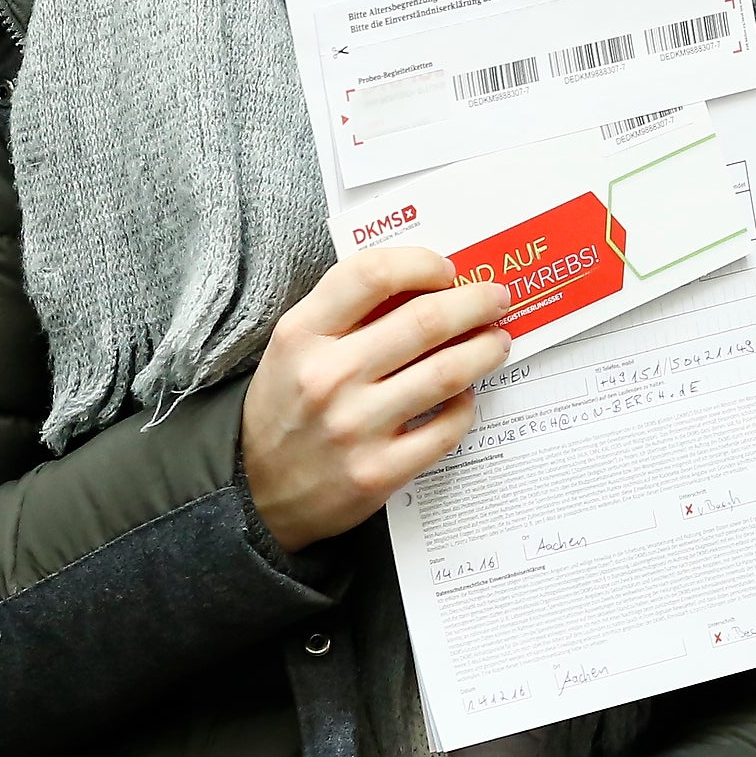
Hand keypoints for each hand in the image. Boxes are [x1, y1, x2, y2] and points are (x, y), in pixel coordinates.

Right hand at [241, 247, 513, 551]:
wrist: (257, 493)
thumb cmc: (289, 406)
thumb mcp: (295, 348)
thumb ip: (347, 314)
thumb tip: (428, 284)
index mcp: (302, 335)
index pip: (372, 275)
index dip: (422, 263)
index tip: (448, 270)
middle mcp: (328, 377)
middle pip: (425, 320)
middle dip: (475, 303)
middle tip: (496, 299)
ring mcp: (355, 427)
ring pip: (447, 372)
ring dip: (486, 350)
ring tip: (497, 341)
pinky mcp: (380, 471)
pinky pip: (447, 427)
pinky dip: (466, 405)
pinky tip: (465, 395)